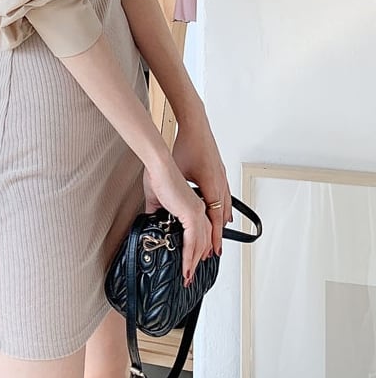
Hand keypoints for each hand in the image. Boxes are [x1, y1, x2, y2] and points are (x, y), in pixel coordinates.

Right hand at [143, 162, 212, 286]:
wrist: (159, 168)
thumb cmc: (157, 178)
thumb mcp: (156, 202)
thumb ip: (155, 214)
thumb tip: (150, 222)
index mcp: (193, 206)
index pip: (199, 232)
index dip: (196, 249)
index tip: (190, 262)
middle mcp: (199, 210)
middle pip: (202, 242)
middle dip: (196, 261)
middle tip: (189, 275)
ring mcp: (197, 213)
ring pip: (199, 245)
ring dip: (193, 263)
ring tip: (186, 276)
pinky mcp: (192, 215)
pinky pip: (192, 242)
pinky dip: (189, 257)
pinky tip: (185, 267)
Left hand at [171, 112, 232, 256]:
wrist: (196, 126)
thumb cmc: (187, 145)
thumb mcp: (175, 173)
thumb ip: (167, 192)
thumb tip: (153, 210)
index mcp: (210, 187)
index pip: (214, 219)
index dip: (213, 237)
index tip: (211, 251)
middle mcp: (219, 184)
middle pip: (220, 217)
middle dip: (217, 236)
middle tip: (214, 251)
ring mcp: (221, 178)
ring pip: (224, 207)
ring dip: (220, 222)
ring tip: (218, 236)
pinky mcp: (219, 172)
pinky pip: (224, 196)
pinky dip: (222, 207)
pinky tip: (219, 211)